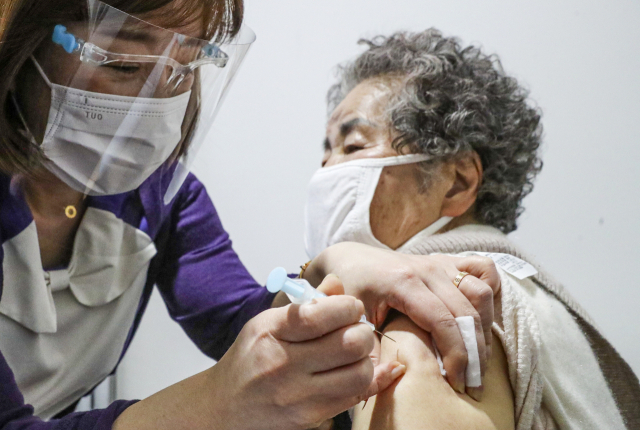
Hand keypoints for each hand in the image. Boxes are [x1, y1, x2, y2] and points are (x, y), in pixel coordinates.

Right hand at [208, 274, 404, 429]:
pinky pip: (355, 397)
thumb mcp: (268, 323)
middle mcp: (283, 365)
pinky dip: (367, 380)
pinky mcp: (311, 417)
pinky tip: (364, 369)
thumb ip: (305, 303)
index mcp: (271, 332)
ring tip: (355, 353)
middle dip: (362, 331)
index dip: (348, 307)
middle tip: (357, 329)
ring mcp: (298, 395)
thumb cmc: (251, 358)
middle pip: (349, 344)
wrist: (225, 407)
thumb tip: (337, 283)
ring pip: (359, 373)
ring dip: (365, 358)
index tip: (351, 306)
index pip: (320, 315)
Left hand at [304, 242, 499, 399]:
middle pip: (467, 313)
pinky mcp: (448, 262)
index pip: (443, 322)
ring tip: (478, 360)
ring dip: (485, 329)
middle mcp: (427, 269)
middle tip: (473, 385)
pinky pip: (483, 270)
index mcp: (403, 283)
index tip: (457, 384)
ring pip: (481, 293)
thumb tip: (396, 374)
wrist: (351, 259)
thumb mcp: (353, 322)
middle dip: (475, 354)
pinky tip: (482, 320)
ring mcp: (440, 263)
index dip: (456, 356)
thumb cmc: (350, 290)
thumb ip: (370, 350)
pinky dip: (491, 294)